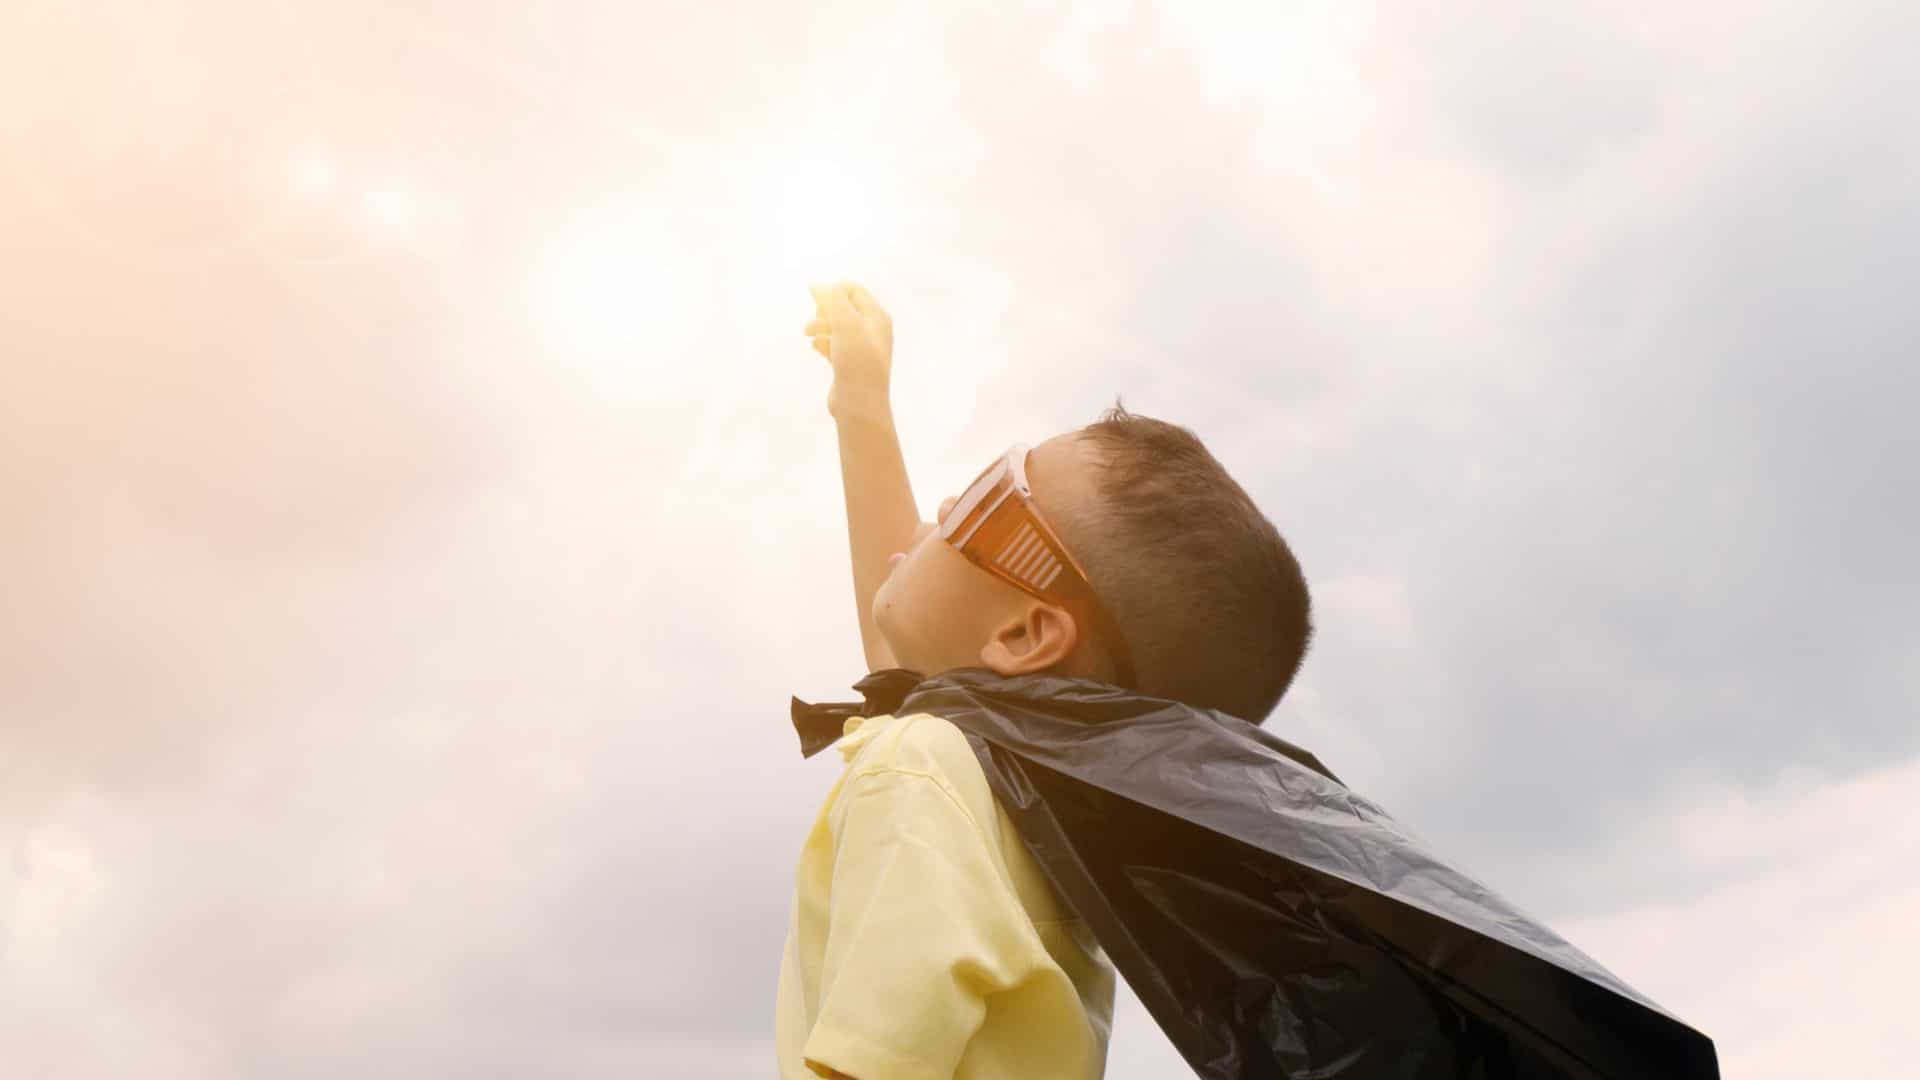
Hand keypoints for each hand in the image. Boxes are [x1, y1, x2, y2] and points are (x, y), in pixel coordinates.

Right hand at [805, 282, 893, 400]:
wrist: (860, 406)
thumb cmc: (857, 362)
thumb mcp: (846, 324)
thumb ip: (832, 300)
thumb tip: (816, 284)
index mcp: (877, 318)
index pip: (853, 290)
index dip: (833, 291)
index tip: (815, 300)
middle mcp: (872, 331)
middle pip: (843, 307)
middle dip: (823, 310)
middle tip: (812, 321)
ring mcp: (861, 348)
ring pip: (836, 326)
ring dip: (820, 325)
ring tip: (807, 333)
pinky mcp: (849, 364)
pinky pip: (833, 345)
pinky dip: (823, 342)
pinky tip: (815, 346)